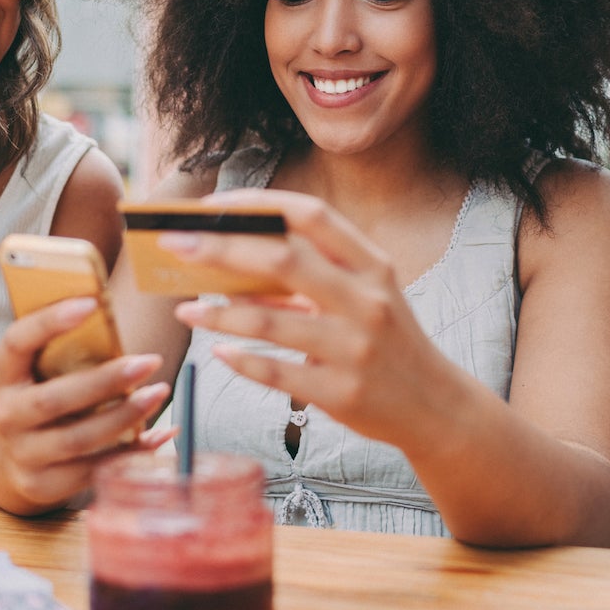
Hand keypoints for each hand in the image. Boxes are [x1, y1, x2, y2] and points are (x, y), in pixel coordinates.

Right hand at [0, 297, 170, 514]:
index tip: (91, 303)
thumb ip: (63, 348)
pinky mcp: (43, 484)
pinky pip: (94, 471)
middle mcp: (7, 415)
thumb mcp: (36, 372)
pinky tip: (160, 434)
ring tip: (159, 394)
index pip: (17, 342)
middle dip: (106, 380)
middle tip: (150, 361)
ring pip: (78, 439)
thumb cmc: (37, 398)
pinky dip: (132, 452)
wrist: (7, 462)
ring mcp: (23, 454)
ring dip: (125, 417)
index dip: (50, 322)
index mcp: (3, 375)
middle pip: (55, 399)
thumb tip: (113, 315)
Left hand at [166, 189, 459, 446]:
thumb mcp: (365, 297)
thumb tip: (234, 261)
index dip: (258, 204)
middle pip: (282, 261)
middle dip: (219, 248)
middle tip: (173, 244)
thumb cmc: (387, 340)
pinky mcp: (340, 393)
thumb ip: (313, 276)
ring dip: (217, 313)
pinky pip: (275, 372)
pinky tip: (219, 353)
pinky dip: (241, 360)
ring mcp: (354, 349)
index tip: (212, 204)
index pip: (311, 216)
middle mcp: (366, 301)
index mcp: (372, 266)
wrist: (435, 405)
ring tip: (184, 309)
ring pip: (269, 322)